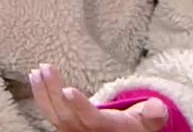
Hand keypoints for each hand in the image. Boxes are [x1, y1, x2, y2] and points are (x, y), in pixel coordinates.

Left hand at [28, 64, 167, 131]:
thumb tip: (157, 106)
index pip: (91, 119)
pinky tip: (35, 78)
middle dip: (53, 91)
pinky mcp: (65, 127)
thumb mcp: (148, 123)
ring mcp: (73, 131)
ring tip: (37, 70)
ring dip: (43, 92)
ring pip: (54, 115)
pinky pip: (50, 113)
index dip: (79, 106)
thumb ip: (153, 116)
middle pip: (66, 116)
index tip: (68, 90)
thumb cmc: (135, 127)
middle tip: (46, 67)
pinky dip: (41, 97)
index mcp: (107, 128)